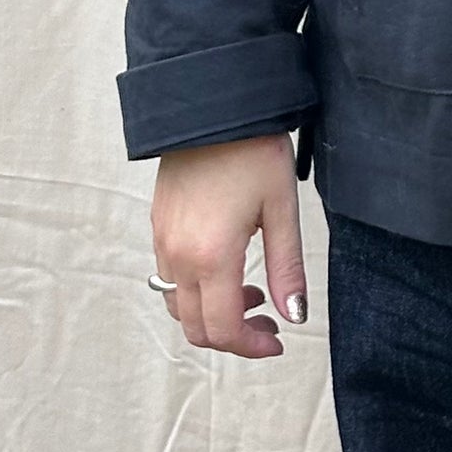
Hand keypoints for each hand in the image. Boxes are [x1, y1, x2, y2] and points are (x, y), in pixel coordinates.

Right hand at [150, 133, 306, 358]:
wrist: (212, 106)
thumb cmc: (253, 151)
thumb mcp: (282, 209)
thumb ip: (287, 268)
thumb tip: (294, 315)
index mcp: (211, 256)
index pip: (223, 329)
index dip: (252, 346)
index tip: (278, 340)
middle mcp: (178, 256)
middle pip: (195, 327)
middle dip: (233, 336)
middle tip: (268, 321)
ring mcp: (162, 241)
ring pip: (178, 306)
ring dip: (212, 314)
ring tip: (250, 292)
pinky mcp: (158, 226)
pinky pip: (169, 278)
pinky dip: (196, 290)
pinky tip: (226, 267)